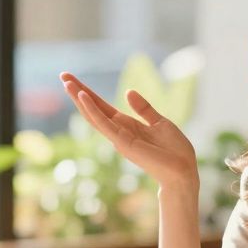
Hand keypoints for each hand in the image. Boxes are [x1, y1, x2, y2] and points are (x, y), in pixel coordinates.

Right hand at [59, 72, 198, 190]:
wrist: (184, 171)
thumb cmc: (175, 151)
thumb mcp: (160, 122)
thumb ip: (144, 109)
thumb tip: (128, 92)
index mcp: (127, 126)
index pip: (102, 106)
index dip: (88, 92)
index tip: (73, 79)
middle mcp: (119, 132)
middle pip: (93, 109)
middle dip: (78, 92)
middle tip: (63, 75)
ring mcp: (119, 138)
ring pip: (94, 116)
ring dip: (80, 98)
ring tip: (66, 82)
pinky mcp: (123, 143)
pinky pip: (104, 124)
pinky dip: (92, 110)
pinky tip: (83, 97)